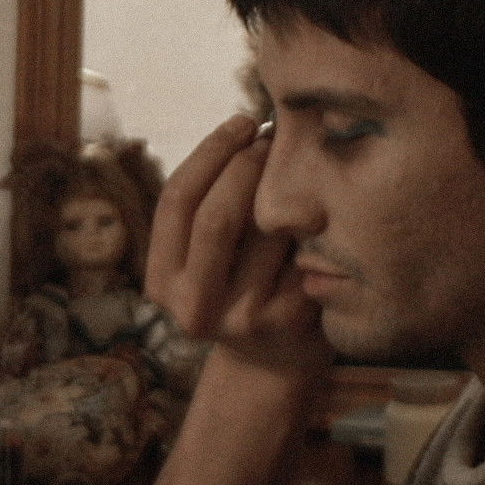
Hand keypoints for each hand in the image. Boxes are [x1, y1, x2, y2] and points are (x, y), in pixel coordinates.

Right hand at [145, 114, 327, 376]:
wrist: (274, 362)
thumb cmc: (240, 285)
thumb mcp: (207, 257)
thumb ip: (210, 206)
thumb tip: (249, 128)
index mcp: (163, 283)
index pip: (178, 201)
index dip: (211, 153)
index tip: (241, 122)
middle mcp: (194, 307)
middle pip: (216, 218)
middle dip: (247, 166)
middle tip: (272, 139)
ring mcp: (243, 319)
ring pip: (266, 231)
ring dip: (284, 193)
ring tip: (296, 172)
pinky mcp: (289, 321)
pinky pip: (302, 250)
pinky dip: (312, 224)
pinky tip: (320, 214)